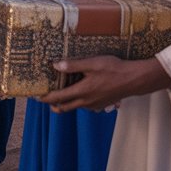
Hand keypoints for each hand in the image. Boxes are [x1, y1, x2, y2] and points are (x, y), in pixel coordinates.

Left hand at [36, 56, 170, 113]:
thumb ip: (73, 65)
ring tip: (60, 93)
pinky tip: (79, 92)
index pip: (58, 98)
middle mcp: (86, 102)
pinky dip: (78, 101)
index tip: (36, 96)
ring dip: (66, 102)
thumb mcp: (92, 63)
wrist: (134, 79)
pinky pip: (85, 106)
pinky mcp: (102, 104)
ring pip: (75, 106)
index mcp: (82, 92)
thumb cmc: (113, 69)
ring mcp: (95, 105)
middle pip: (65, 107)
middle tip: (44, 99)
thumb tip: (55, 65)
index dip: (46, 98)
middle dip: (53, 105)